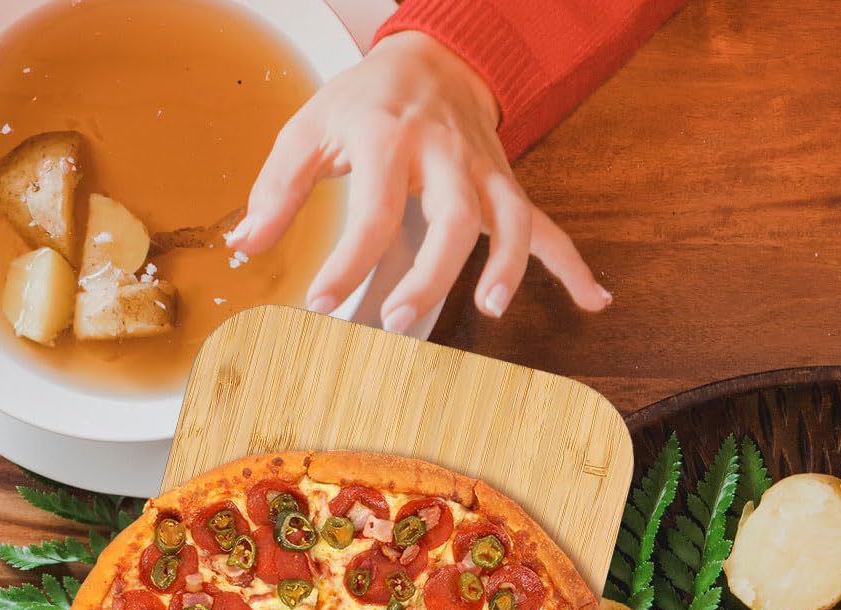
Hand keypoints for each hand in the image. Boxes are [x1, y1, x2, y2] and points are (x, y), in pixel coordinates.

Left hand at [230, 30, 609, 331]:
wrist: (432, 56)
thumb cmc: (364, 102)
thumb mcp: (308, 129)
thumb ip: (277, 189)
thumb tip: (246, 244)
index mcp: (388, 138)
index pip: (371, 208)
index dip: (346, 263)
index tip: (321, 304)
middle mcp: (445, 154)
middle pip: (452, 217)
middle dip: (431, 274)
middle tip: (399, 322)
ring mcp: (485, 171)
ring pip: (508, 218)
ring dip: (508, 265)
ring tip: (492, 308)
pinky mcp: (508, 186)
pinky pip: (548, 226)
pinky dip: (573, 265)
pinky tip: (594, 299)